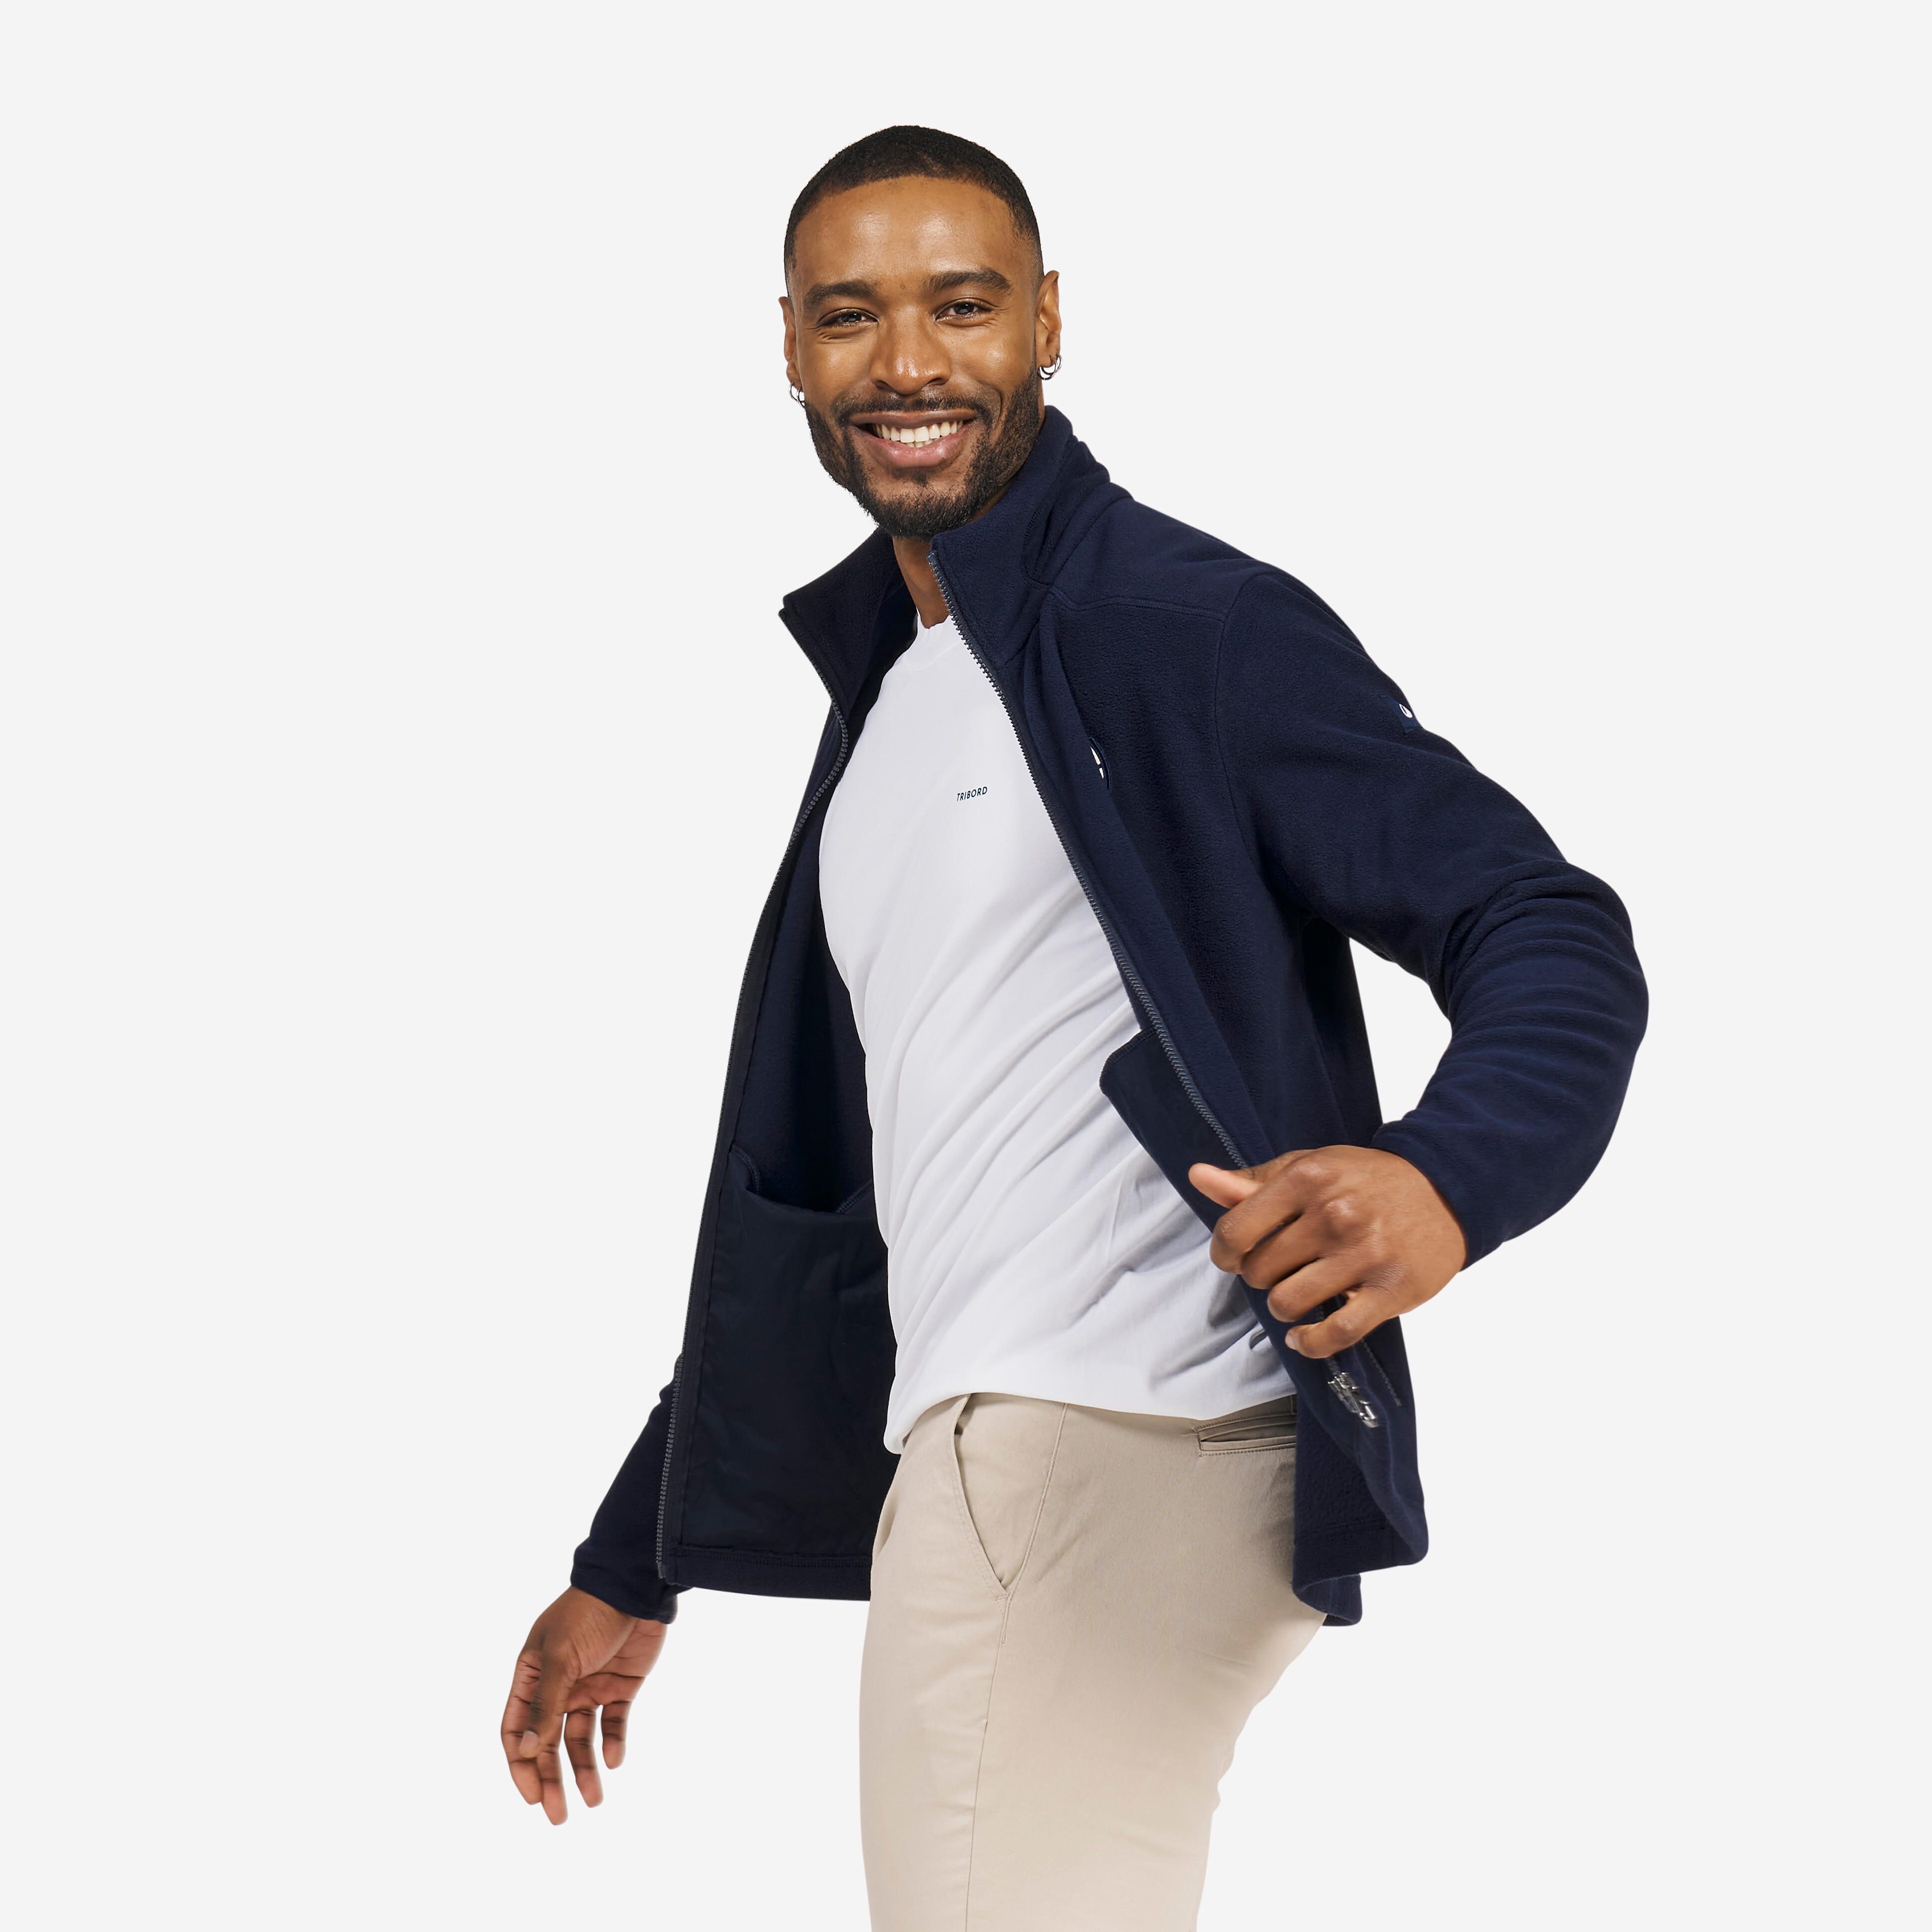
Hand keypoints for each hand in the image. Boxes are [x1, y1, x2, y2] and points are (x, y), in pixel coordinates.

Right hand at [500, 1586, 667, 1823]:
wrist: (635, 1586)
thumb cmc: (588, 1614)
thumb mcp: (561, 1658)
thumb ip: (545, 1704)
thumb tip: (523, 1751)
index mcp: (532, 1676)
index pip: (516, 1730)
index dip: (520, 1765)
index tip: (532, 1797)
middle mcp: (558, 1685)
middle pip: (548, 1743)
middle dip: (552, 1778)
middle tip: (559, 1816)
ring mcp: (588, 1686)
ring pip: (581, 1738)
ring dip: (584, 1768)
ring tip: (594, 1800)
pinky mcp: (620, 1685)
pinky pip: (613, 1722)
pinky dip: (612, 1742)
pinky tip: (613, 1759)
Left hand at [1190, 1146, 1465, 1358]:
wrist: (1445, 1189)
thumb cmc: (1368, 1181)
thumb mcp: (1309, 1167)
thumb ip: (1252, 1181)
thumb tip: (1198, 1177)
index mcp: (1307, 1179)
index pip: (1235, 1230)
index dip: (1225, 1252)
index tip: (1234, 1257)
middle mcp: (1333, 1215)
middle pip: (1259, 1270)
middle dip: (1260, 1276)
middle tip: (1280, 1269)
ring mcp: (1364, 1255)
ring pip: (1288, 1303)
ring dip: (1284, 1307)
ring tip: (1297, 1294)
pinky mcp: (1391, 1291)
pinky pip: (1335, 1333)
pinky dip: (1310, 1343)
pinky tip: (1303, 1336)